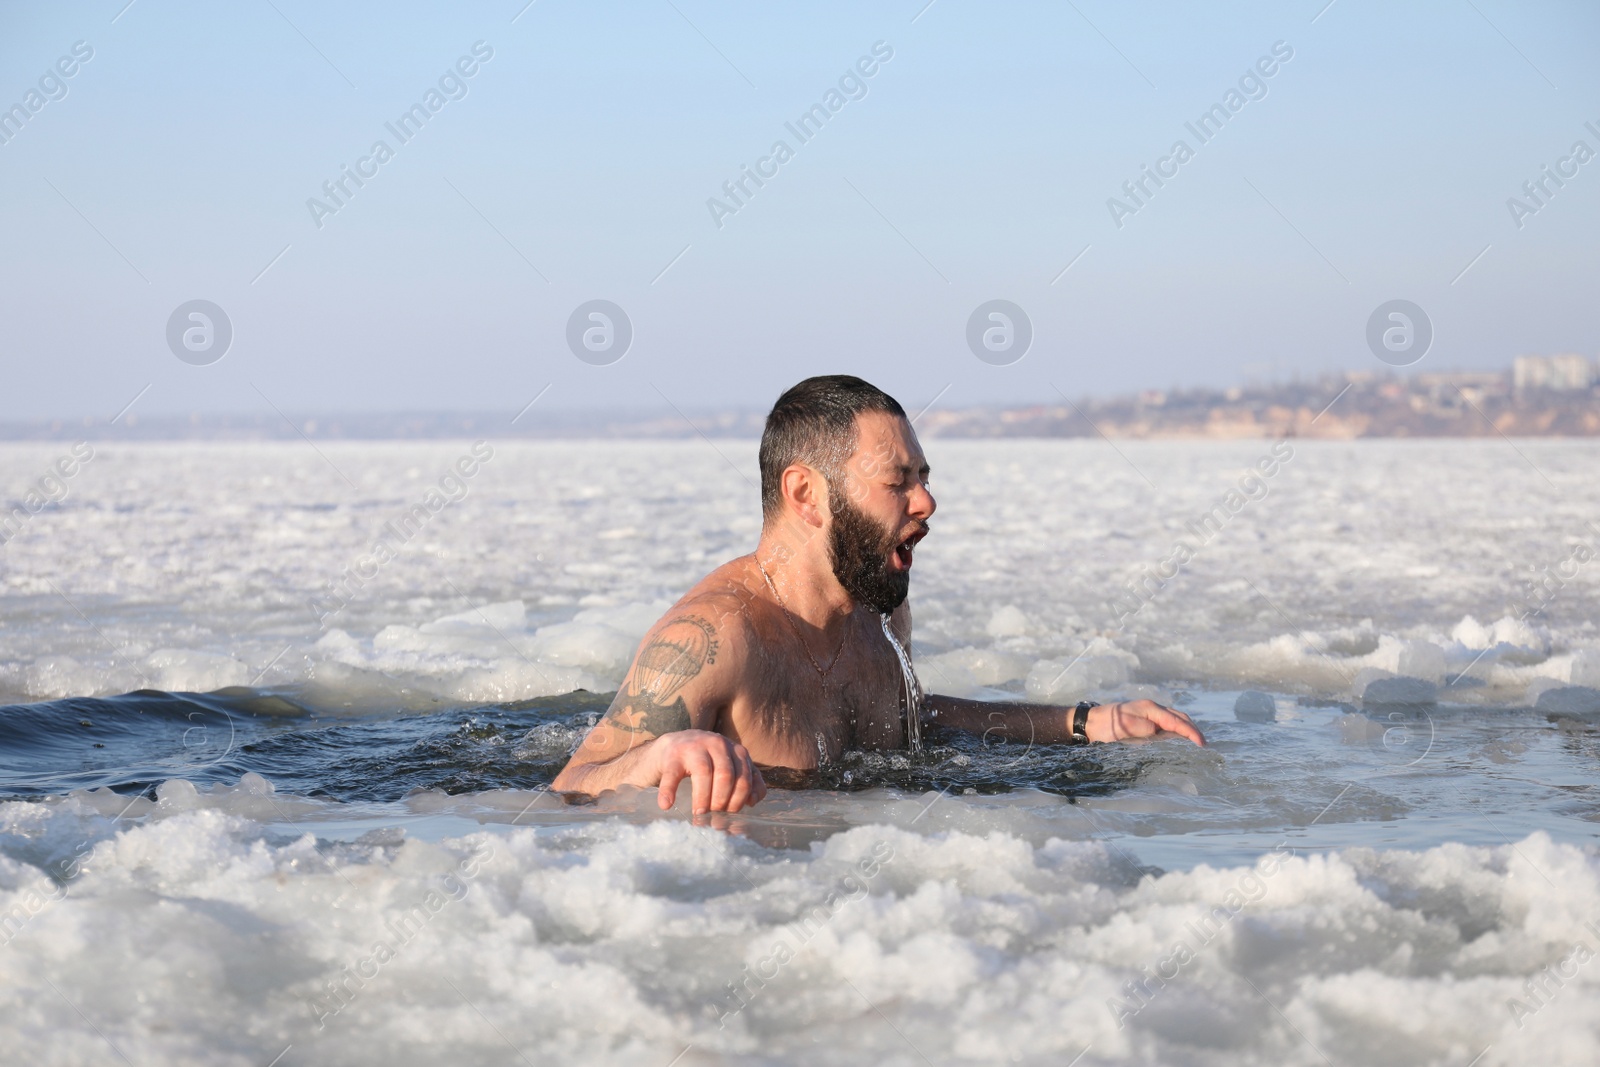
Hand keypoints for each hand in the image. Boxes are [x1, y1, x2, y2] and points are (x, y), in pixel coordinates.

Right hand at [647, 730, 767, 813]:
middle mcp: (717, 744)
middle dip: (721, 801)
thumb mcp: (730, 766)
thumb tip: (752, 802)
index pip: (744, 778)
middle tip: (714, 817)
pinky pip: (672, 774)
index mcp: (735, 750)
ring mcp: (694, 747)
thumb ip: (747, 781)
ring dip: (702, 798)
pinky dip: (669, 791)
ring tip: (699, 814)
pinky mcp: (672, 754)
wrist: (673, 745)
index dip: (738, 800)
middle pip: (726, 775)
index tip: (729, 816)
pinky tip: (666, 805)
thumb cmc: (707, 761)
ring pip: (704, 773)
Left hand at [1086, 700, 1204, 745]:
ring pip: (1174, 720)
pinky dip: (1177, 731)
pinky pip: (1166, 725)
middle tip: (1204, 745)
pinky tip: (1180, 740)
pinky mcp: (1146, 722)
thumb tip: (1159, 731)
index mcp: (1150, 709)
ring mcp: (1149, 715)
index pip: (1176, 720)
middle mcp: (1152, 710)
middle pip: (1179, 717)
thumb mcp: (1125, 727)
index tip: (1201, 744)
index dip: (1190, 732)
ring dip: (1186, 729)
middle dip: (1193, 729)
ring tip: (1196, 743)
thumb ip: (1144, 728)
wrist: (1091, 722)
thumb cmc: (1107, 725)